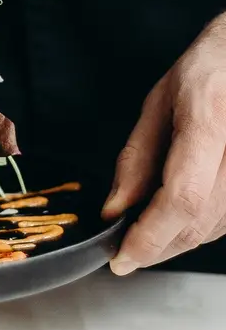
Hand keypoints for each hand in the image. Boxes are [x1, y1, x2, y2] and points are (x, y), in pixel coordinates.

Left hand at [102, 15, 225, 273]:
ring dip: (176, 242)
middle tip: (125, 252)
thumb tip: (114, 210)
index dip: (150, 236)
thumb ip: (136, 160)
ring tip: (146, 234)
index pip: (182, 197)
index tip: (121, 258)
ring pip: (217, 229)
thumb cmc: (208, 70)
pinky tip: (177, 220)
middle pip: (200, 222)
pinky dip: (199, 229)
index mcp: (210, 119)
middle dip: (156, 247)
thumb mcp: (158, 105)